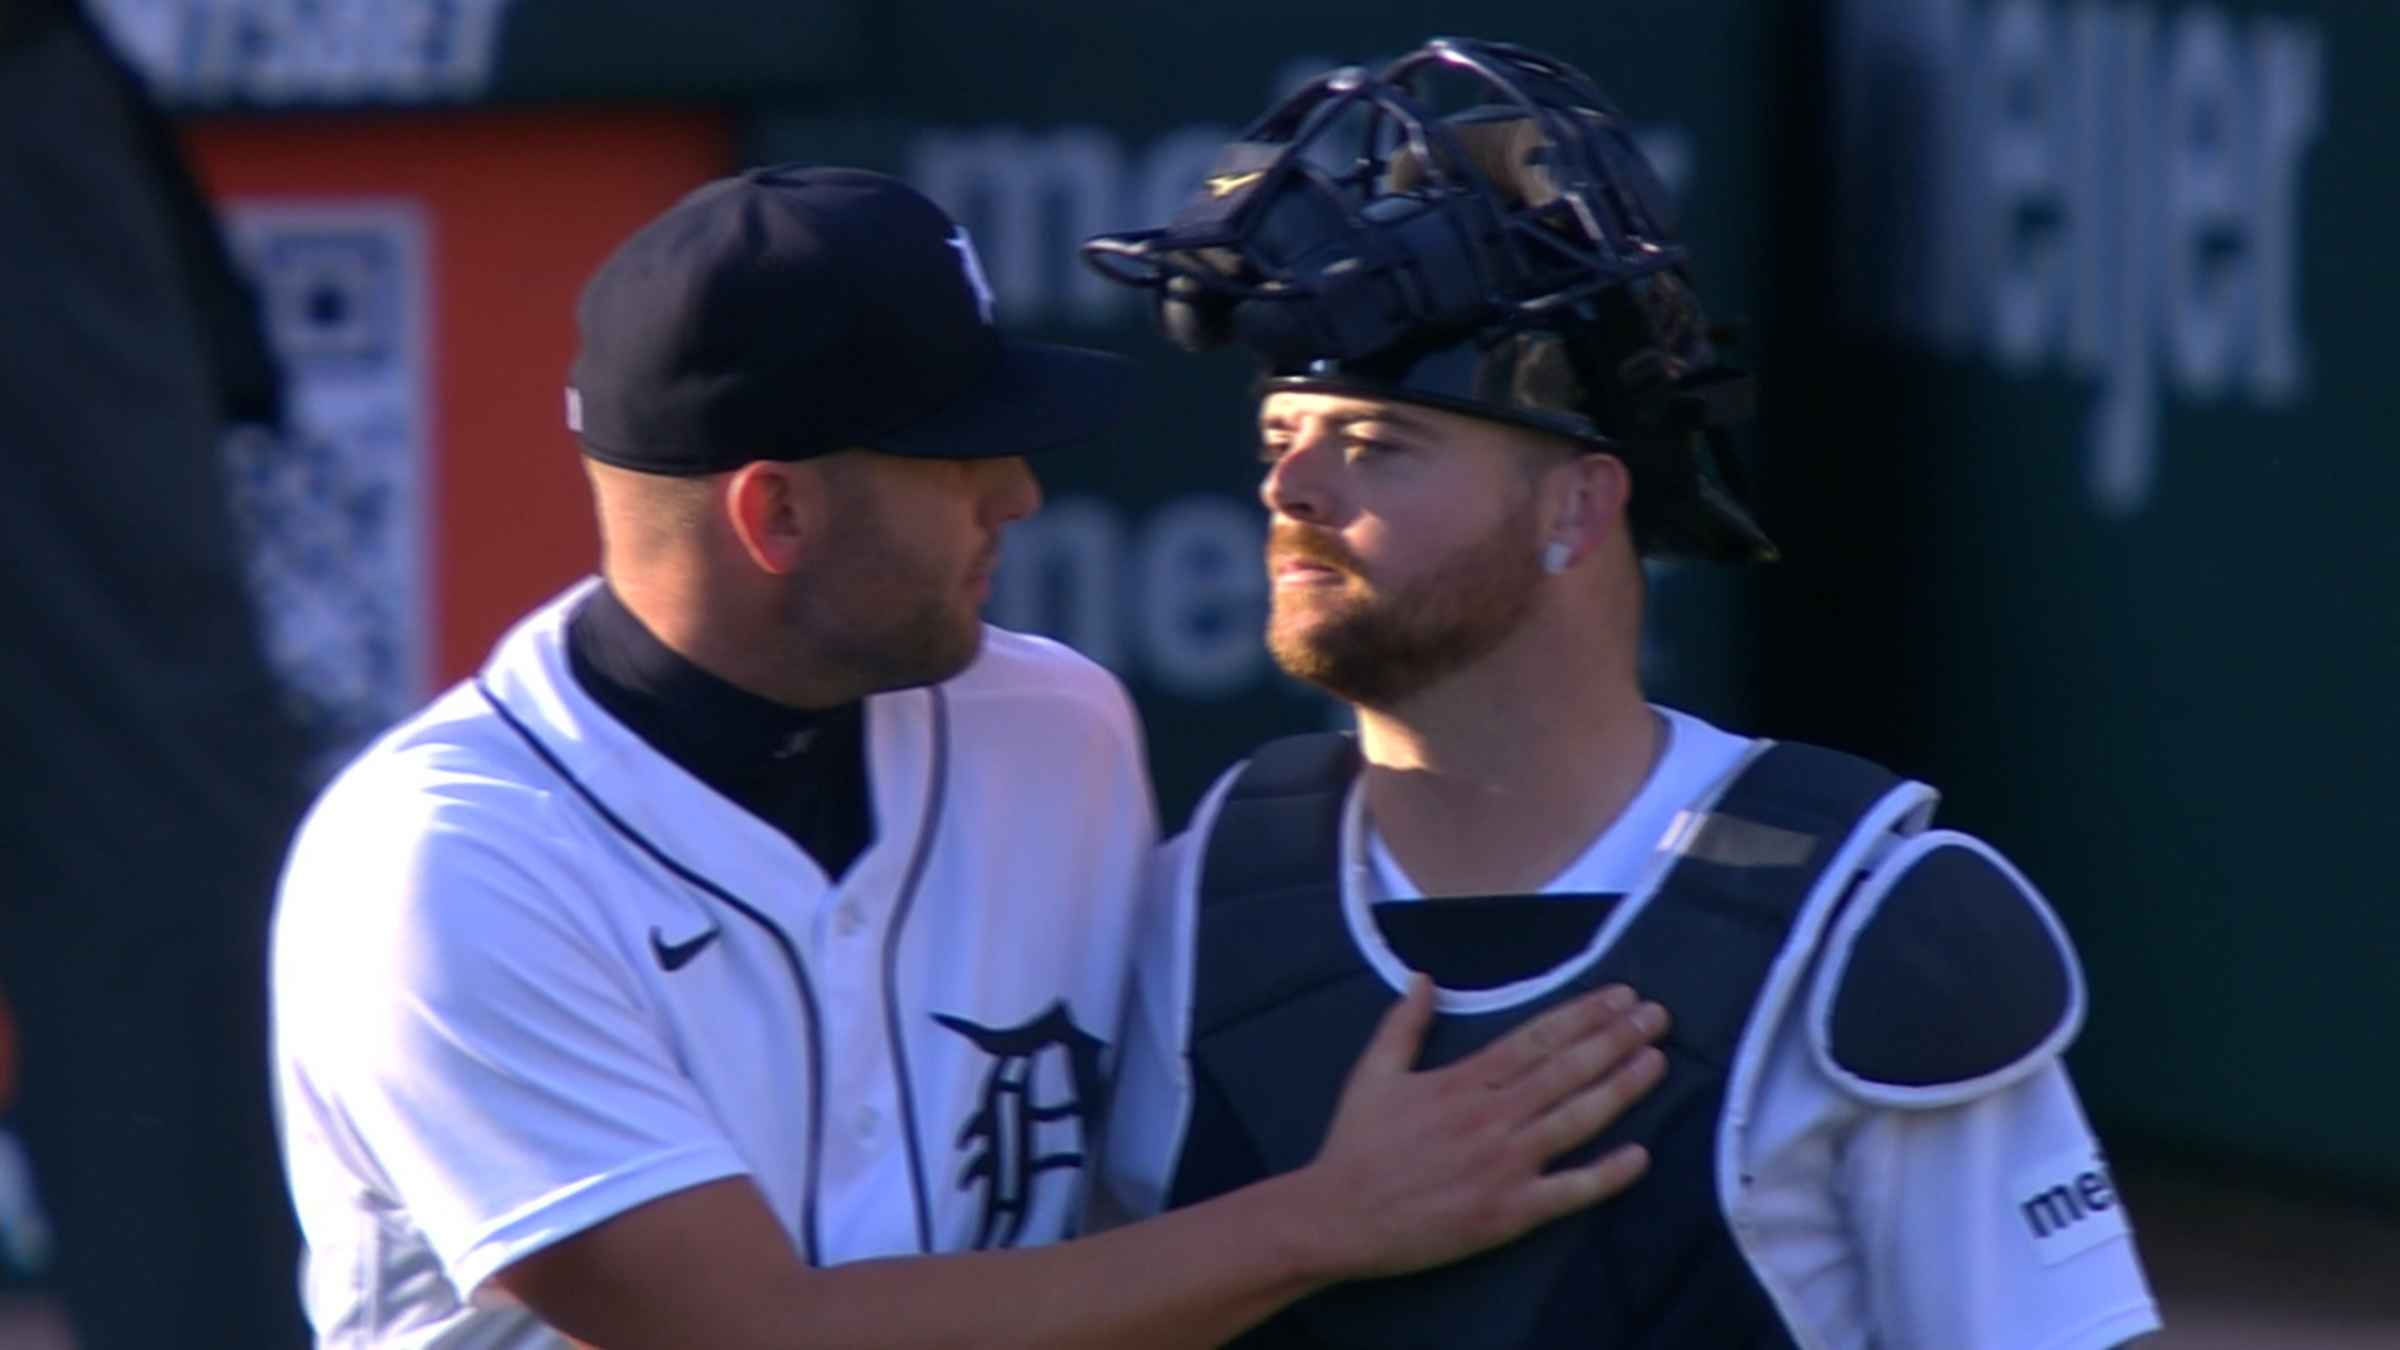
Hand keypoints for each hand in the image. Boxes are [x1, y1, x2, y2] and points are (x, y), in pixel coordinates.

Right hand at [1286, 975, 1668, 1280]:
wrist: (1339, 1217)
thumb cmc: (1357, 1145)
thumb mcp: (1373, 1072)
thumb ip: (1403, 1024)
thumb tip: (1424, 978)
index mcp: (1463, 1080)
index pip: (1536, 1038)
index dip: (1583, 1014)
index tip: (1620, 996)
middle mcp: (1492, 1116)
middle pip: (1566, 1070)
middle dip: (1615, 1039)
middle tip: (1657, 1016)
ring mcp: (1505, 1164)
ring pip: (1576, 1119)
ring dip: (1621, 1088)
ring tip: (1657, 1060)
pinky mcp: (1510, 1211)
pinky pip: (1569, 1190)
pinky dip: (1606, 1174)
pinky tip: (1640, 1155)